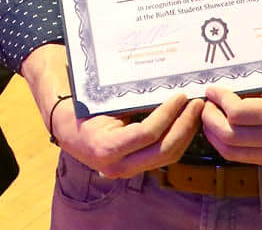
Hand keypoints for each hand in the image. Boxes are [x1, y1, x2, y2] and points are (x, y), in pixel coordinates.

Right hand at [52, 92, 204, 179]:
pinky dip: (176, 139)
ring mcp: (127, 170)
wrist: (66, 129)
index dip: (168, 115)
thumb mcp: (101, 104)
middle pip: (163, 151)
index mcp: (105, 148)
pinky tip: (183, 123)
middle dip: (184, 126)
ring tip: (194, 112)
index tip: (180, 97)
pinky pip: (161, 156)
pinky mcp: (135, 168)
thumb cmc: (80, 110)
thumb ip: (130, 104)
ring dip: (185, 133)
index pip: (146, 134)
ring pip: (167, 157)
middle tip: (196, 104)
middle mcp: (117, 165)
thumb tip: (163, 91)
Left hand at [200, 80, 261, 165]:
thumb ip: (253, 89)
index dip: (219, 100)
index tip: (212, 89)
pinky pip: (241, 157)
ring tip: (210, 116)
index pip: (237, 113)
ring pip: (231, 150)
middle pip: (230, 135)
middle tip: (206, 103)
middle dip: (210, 118)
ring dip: (213, 133)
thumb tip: (220, 89)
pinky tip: (220, 129)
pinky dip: (225, 144)